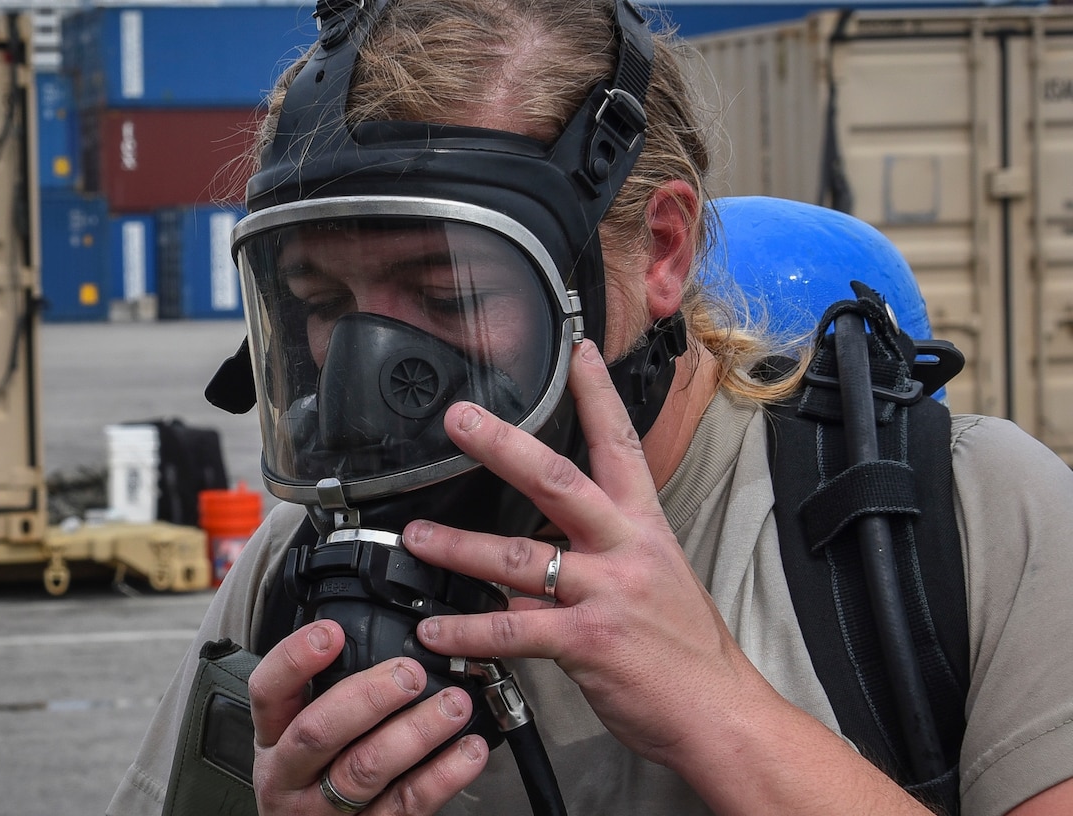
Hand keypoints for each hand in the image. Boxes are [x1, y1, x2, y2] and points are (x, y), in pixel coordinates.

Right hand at [248, 620, 487, 814]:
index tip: (333, 632)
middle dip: (368, 696)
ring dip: (416, 731)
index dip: (296, 658)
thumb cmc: (317, 776)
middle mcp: (290, 775)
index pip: (268, 691)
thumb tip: (380, 633)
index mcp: (274, 737)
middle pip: (318, 730)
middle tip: (409, 674)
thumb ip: (331, 692)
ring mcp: (323, 812)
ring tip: (454, 705)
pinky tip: (468, 750)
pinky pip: (406, 804)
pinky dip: (443, 775)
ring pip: (366, 769)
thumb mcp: (304, 732)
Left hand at [402, 340, 767, 768]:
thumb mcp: (656, 580)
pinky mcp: (589, 643)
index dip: (598, 394)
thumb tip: (539, 555)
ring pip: (519, 557)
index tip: (577, 352)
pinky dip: (468, 631)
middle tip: (459, 420)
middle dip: (502, 445)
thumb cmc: (686, 648)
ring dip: (459, 547)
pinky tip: (435, 630)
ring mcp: (607, 593)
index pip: (621, 444)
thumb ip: (599, 556)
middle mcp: (625, 549)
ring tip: (417, 538)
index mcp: (644, 526)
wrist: (720, 712)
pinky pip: (515, 630)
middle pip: (556, 480)